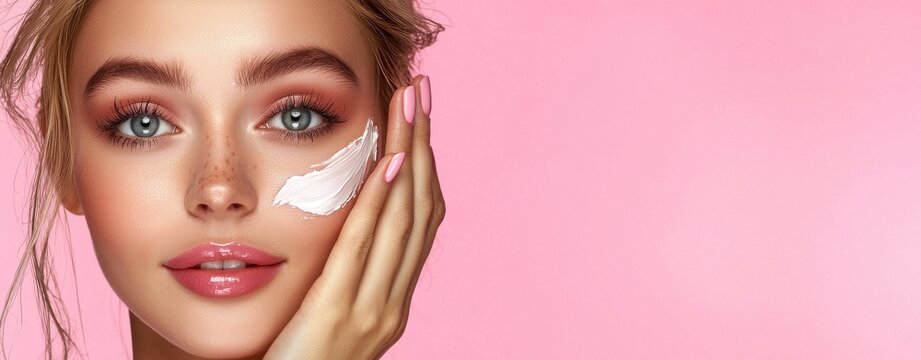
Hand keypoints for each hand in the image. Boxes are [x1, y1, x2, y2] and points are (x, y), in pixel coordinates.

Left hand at [264, 74, 445, 359]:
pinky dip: (381, 202)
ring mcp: (374, 310)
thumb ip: (343, 276)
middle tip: (420, 90)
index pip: (420, 219)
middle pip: (420, 208)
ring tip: (407, 104)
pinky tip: (388, 163)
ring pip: (402, 219)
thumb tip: (343, 225)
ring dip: (408, 155)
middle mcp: (393, 301)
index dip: (423, 164)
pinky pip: (365, 248)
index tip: (417, 117)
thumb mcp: (327, 316)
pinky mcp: (340, 315)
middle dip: (422, 143)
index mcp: (392, 299)